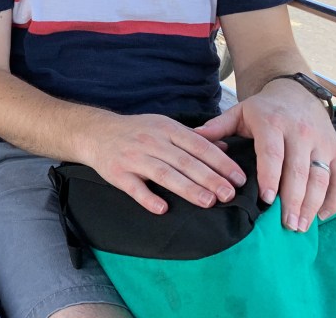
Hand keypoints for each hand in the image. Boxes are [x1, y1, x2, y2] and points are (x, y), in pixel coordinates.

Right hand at [84, 113, 246, 214]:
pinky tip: (163, 209)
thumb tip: (224, 146)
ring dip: (187, 188)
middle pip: (184, 161)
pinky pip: (134, 187)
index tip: (239, 178)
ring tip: (208, 201)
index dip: (220, 162)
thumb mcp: (163, 126)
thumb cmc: (136, 131)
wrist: (96, 133)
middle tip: (230, 194)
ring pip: (164, 174)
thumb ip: (192, 137)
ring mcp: (133, 157)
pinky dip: (148, 198)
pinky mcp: (118, 173)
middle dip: (209, 178)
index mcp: (165, 128)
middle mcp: (151, 141)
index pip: (198, 146)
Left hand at [196, 82, 335, 230]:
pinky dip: (334, 199)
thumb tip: (193, 138)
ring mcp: (322, 142)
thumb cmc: (262, 109)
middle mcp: (300, 132)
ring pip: (321, 177)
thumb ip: (217, 127)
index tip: (268, 201)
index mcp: (272, 123)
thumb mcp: (238, 112)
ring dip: (312, 204)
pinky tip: (321, 216)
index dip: (271, 177)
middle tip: (285, 225)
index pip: (272, 153)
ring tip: (300, 226)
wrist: (295, 93)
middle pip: (299, 170)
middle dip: (293, 200)